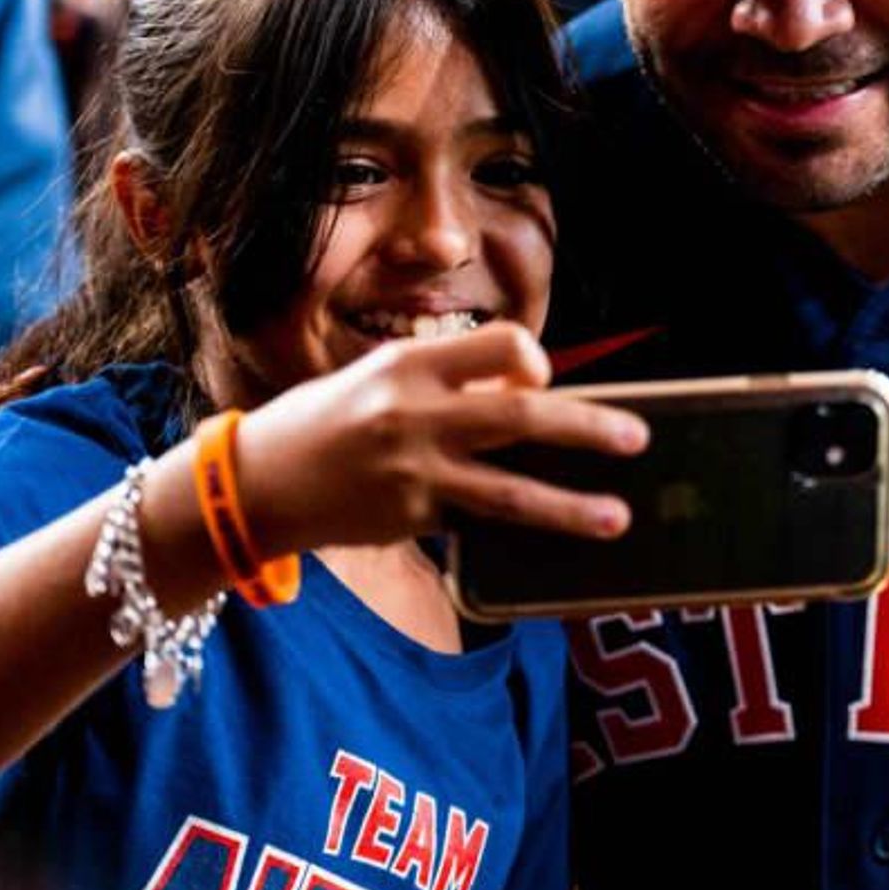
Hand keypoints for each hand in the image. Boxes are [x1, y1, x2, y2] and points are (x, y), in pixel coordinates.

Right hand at [231, 321, 646, 557]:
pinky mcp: (408, 520)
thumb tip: (529, 393)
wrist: (252, 484)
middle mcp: (413, 414)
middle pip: (519, 417)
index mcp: (409, 364)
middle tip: (636, 437)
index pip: (500, 345)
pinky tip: (555, 544)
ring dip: (570, 506)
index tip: (545, 380)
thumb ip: (447, 382)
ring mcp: (412, 473)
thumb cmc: (325, 421)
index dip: (535, 362)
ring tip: (618, 516)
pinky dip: (518, 530)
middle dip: (586, 427)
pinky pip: (478, 525)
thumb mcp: (378, 378)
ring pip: (509, 491)